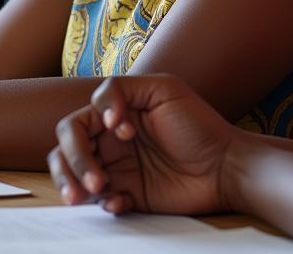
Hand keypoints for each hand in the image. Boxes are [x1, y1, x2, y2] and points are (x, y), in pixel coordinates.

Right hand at [48, 74, 236, 215]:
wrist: (226, 166)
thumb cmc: (198, 123)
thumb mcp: (162, 89)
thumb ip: (121, 90)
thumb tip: (101, 119)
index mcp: (115, 113)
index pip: (77, 123)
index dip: (88, 129)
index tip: (124, 131)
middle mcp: (110, 141)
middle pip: (66, 150)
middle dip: (72, 165)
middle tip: (95, 181)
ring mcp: (119, 169)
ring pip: (74, 177)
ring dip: (74, 185)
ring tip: (94, 192)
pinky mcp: (130, 195)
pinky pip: (103, 202)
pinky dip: (106, 203)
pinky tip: (121, 202)